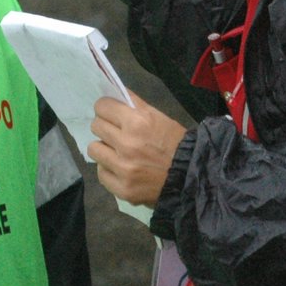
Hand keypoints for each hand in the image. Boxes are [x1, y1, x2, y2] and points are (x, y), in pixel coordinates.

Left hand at [87, 90, 185, 206]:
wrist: (192, 177)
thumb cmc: (176, 143)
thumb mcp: (159, 117)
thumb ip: (135, 106)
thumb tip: (113, 97)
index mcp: (137, 122)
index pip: (102, 107)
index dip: (106, 108)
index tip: (110, 113)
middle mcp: (126, 145)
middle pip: (96, 126)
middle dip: (105, 127)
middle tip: (115, 132)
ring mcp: (123, 169)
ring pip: (94, 149)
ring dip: (104, 148)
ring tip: (117, 152)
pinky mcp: (122, 189)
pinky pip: (101, 173)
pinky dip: (109, 169)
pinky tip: (121, 169)